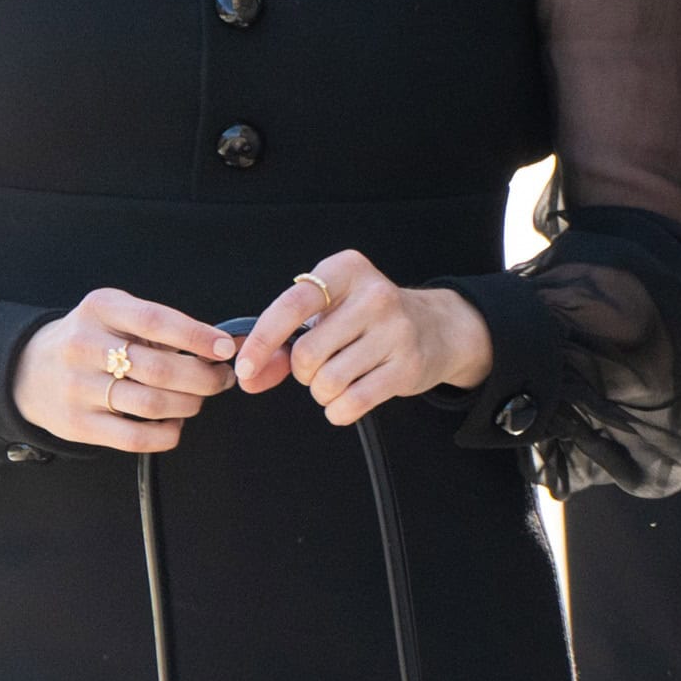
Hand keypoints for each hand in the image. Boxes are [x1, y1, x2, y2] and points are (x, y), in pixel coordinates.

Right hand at [11, 288, 236, 452]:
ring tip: (198, 399)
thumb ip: (161, 326)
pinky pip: (136, 437)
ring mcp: (78, 387)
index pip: (155, 321)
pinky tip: (174, 422)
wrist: (28, 370)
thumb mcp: (115, 315)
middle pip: (159, 368)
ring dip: (190, 405)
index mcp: (100, 308)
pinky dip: (168, 433)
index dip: (197, 336)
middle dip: (204, 377)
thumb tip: (223, 344)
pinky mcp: (77, 424)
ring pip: (151, 404)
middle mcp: (85, 345)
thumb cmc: (91, 340)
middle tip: (222, 378)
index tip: (226, 348)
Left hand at [233, 252, 493, 425]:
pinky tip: (346, 400)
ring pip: (328, 382)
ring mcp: (395, 330)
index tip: (245, 367)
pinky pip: (353, 403)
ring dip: (322, 393)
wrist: (435, 328)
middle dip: (302, 372)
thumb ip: (282, 343)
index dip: (262, 340)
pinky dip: (338, 411)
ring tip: (336, 380)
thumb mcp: (326, 314)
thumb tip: (249, 378)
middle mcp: (374, 295)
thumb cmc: (366, 319)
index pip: (292, 305)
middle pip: (307, 354)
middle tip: (318, 366)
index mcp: (345, 270)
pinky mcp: (408, 366)